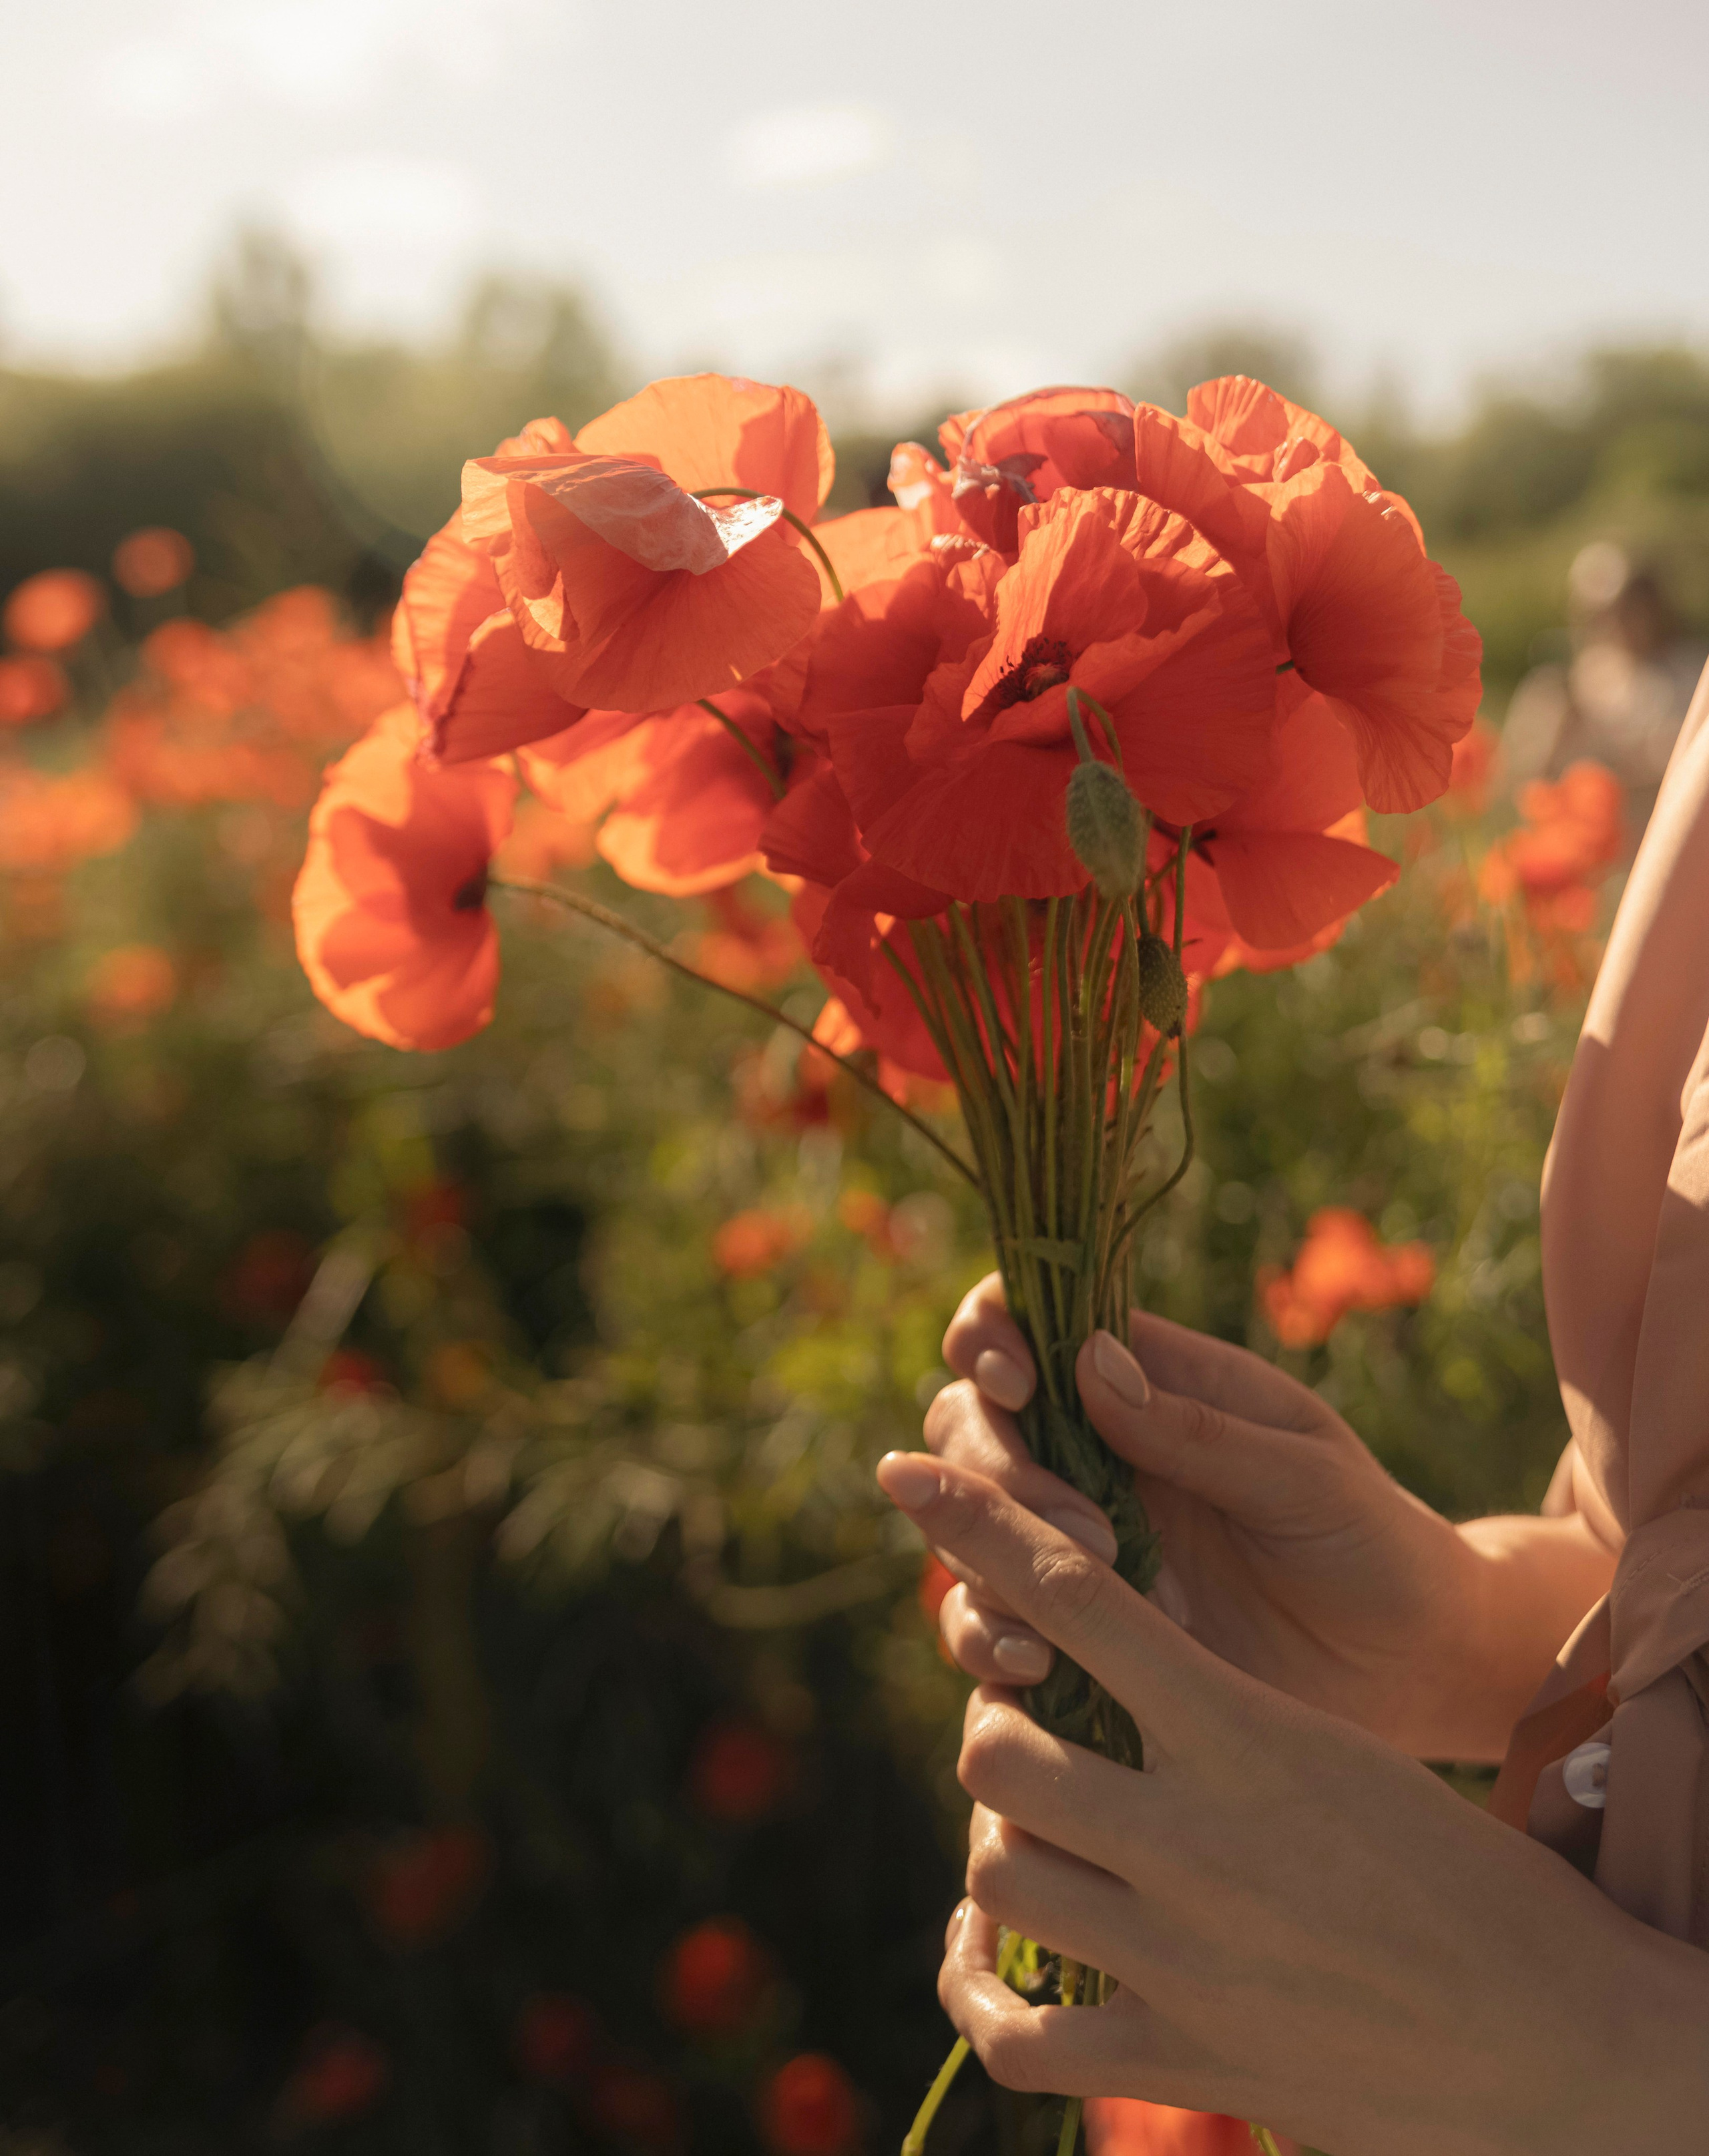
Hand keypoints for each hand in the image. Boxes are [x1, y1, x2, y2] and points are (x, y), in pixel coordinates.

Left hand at [878, 1451, 1708, 2155]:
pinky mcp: (1177, 2062)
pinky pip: (1008, 2027)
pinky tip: (982, 1948)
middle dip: (999, 1732)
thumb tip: (1086, 1659)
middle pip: (997, 1743)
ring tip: (1034, 1838)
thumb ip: (1206, 1709)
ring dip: (998, 1846)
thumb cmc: (1449, 1872)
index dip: (976, 1525)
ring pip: (997, 1868)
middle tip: (1030, 1739)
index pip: (1075, 1597)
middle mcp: (1196, 1836)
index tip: (905, 1467)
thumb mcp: (1328, 1753)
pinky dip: (972, 1980)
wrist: (1556, 2037)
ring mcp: (1179, 1958)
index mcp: (1245, 1729)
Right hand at [927, 1276, 1612, 1761]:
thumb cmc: (1374, 1543)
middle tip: (1085, 1530)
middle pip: (968, 1422)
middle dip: (992, 1465)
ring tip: (1065, 1613)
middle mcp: (1088, 1457)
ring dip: (983, 1555)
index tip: (1015, 1380)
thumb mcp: (1305, 1474)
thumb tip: (1086, 1357)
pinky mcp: (1071, 1637)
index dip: (990, 1335)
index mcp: (1145, 1385)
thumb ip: (1197, 1427)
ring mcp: (1071, 1548)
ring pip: (961, 1524)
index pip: (1024, 1322)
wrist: (1413, 1673)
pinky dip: (987, 1638)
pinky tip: (1039, 1667)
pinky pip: (988, 1625)